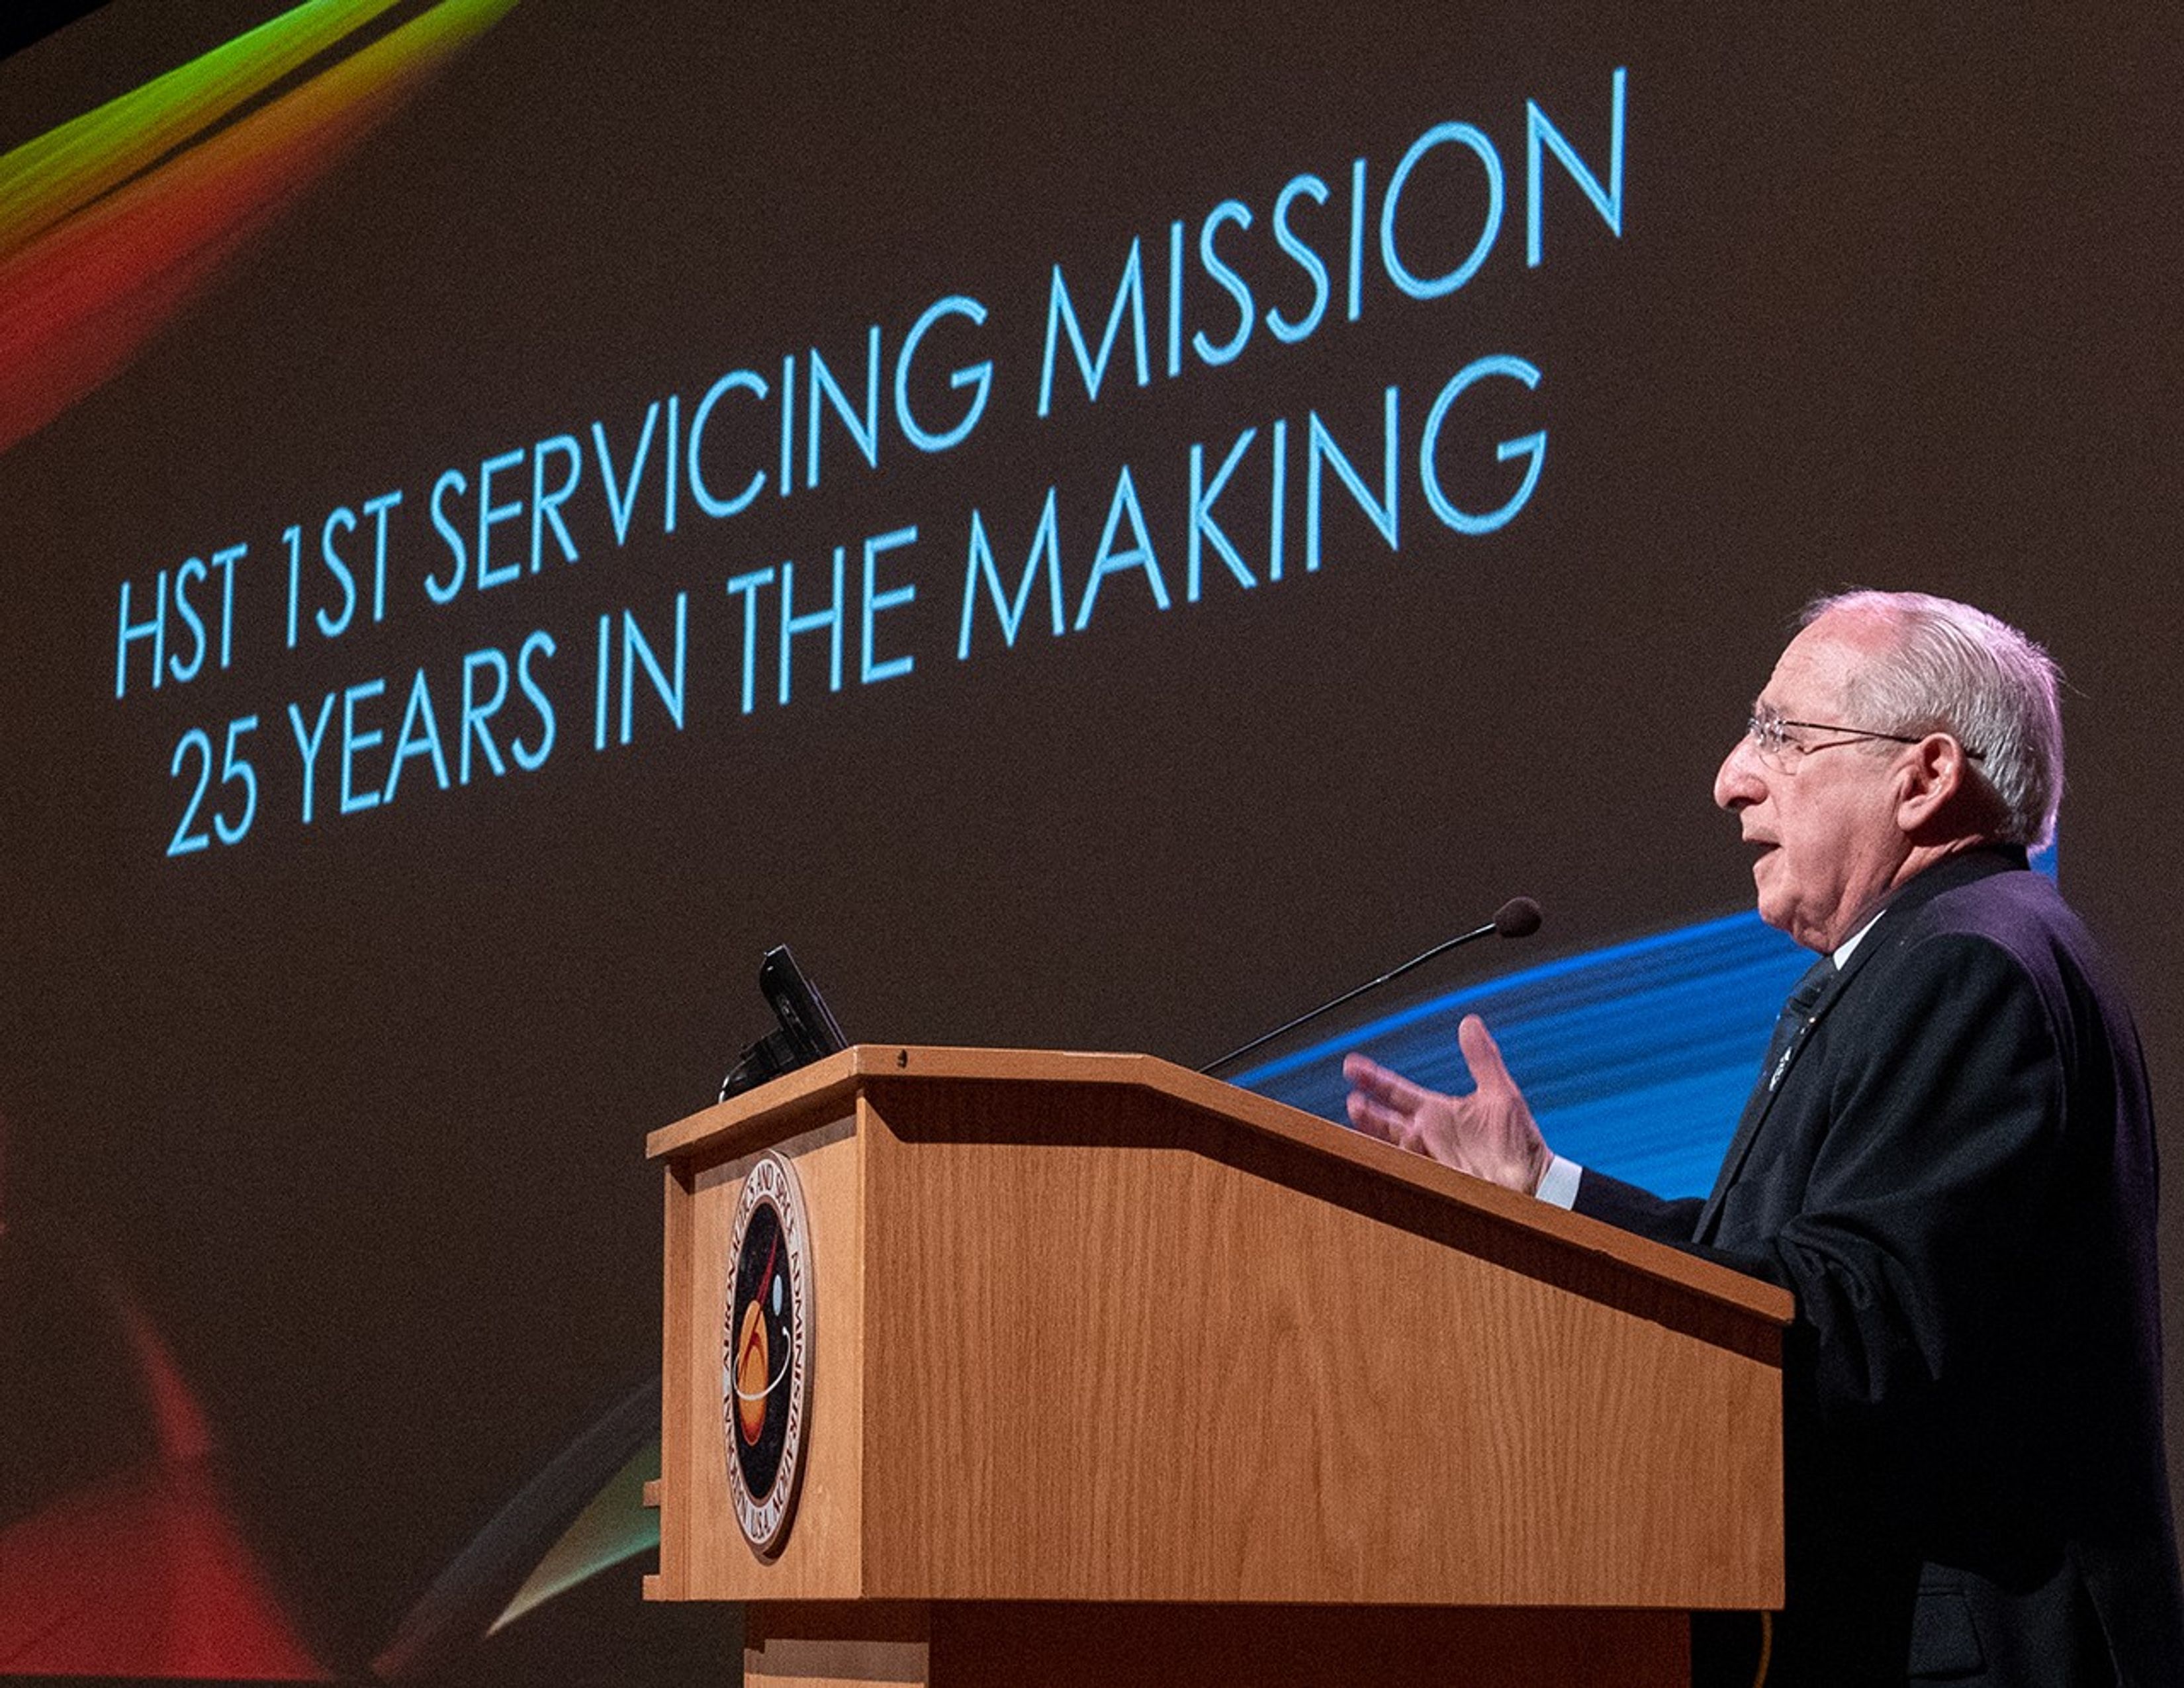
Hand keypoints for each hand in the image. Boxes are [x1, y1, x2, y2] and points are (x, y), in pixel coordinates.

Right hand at [1342, 1014, 1551, 1194]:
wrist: (1534, 1183)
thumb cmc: (1521, 1142)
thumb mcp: (1501, 1093)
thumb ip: (1483, 1058)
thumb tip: (1469, 1023)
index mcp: (1439, 1113)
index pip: (1397, 1093)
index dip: (1374, 1079)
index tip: (1352, 1066)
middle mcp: (1428, 1135)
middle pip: (1386, 1120)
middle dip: (1368, 1111)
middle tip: (1353, 1099)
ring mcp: (1429, 1159)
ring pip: (1390, 1145)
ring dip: (1375, 1135)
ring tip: (1362, 1121)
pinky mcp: (1434, 1181)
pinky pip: (1404, 1171)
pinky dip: (1389, 1162)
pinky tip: (1378, 1155)